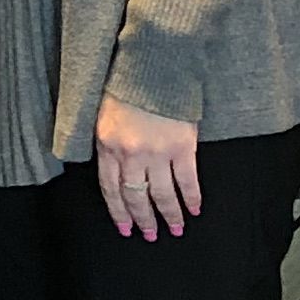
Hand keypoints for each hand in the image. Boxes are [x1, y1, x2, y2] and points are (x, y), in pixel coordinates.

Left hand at [93, 95, 204, 239]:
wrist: (154, 63)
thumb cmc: (127, 85)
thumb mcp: (105, 116)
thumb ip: (109, 145)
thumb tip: (117, 172)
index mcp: (108, 146)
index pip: (111, 190)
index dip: (119, 213)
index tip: (125, 229)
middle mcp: (131, 154)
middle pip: (136, 196)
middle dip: (144, 220)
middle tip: (151, 236)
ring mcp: (157, 151)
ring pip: (162, 194)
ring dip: (169, 215)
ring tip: (175, 229)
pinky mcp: (182, 145)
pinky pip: (187, 179)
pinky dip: (191, 197)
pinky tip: (194, 209)